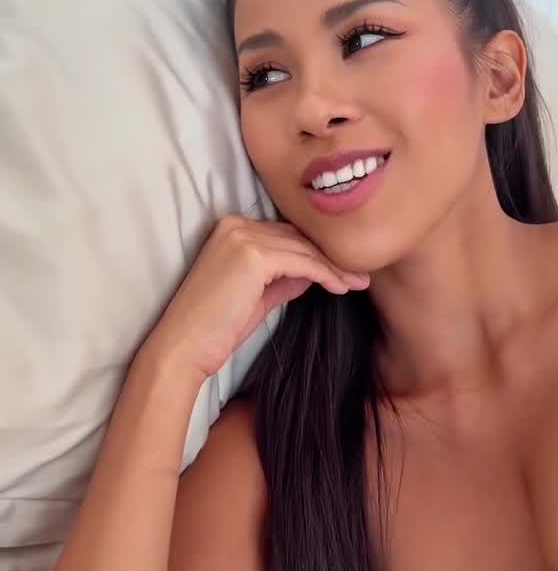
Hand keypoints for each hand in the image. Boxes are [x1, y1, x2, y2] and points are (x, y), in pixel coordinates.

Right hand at [139, 216, 369, 387]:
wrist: (184, 347)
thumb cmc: (216, 327)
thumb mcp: (257, 296)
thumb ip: (283, 278)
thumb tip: (313, 273)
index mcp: (232, 228)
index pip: (286, 235)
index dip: (316, 252)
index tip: (344, 269)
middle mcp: (236, 224)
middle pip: (297, 237)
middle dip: (331, 257)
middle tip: (360, 275)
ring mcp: (244, 237)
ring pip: (304, 248)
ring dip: (335, 267)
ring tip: (358, 283)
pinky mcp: (254, 256)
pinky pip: (303, 262)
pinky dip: (326, 274)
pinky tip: (341, 287)